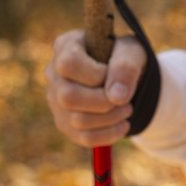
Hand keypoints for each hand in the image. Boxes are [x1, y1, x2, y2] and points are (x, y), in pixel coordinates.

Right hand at [45, 30, 144, 147]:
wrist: (123, 75)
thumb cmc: (124, 57)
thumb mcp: (132, 52)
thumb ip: (125, 67)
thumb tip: (117, 98)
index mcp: (65, 47)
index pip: (69, 65)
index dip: (96, 74)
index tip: (113, 73)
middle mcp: (54, 74)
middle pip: (68, 97)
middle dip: (104, 102)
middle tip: (125, 99)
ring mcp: (56, 101)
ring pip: (77, 121)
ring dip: (111, 119)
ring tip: (127, 109)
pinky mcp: (65, 122)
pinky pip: (83, 138)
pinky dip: (109, 135)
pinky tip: (123, 125)